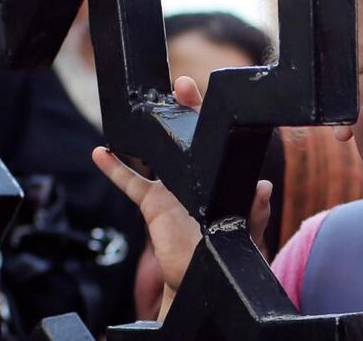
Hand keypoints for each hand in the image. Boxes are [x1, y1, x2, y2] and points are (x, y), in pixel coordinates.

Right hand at [94, 76, 271, 313]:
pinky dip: (114, 168)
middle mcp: (195, 177)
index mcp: (219, 176)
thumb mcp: (248, 232)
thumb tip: (262, 187)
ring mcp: (172, 187)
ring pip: (156, 153)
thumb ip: (254, 211)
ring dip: (147, 131)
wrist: (202, 278)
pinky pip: (131, 183)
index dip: (213, 118)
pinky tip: (100, 153)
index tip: (211, 97)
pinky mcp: (152, 203)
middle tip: (181, 85)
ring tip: (138, 107)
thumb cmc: (229, 251)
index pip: (216, 141)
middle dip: (183, 108)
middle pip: (186, 136)